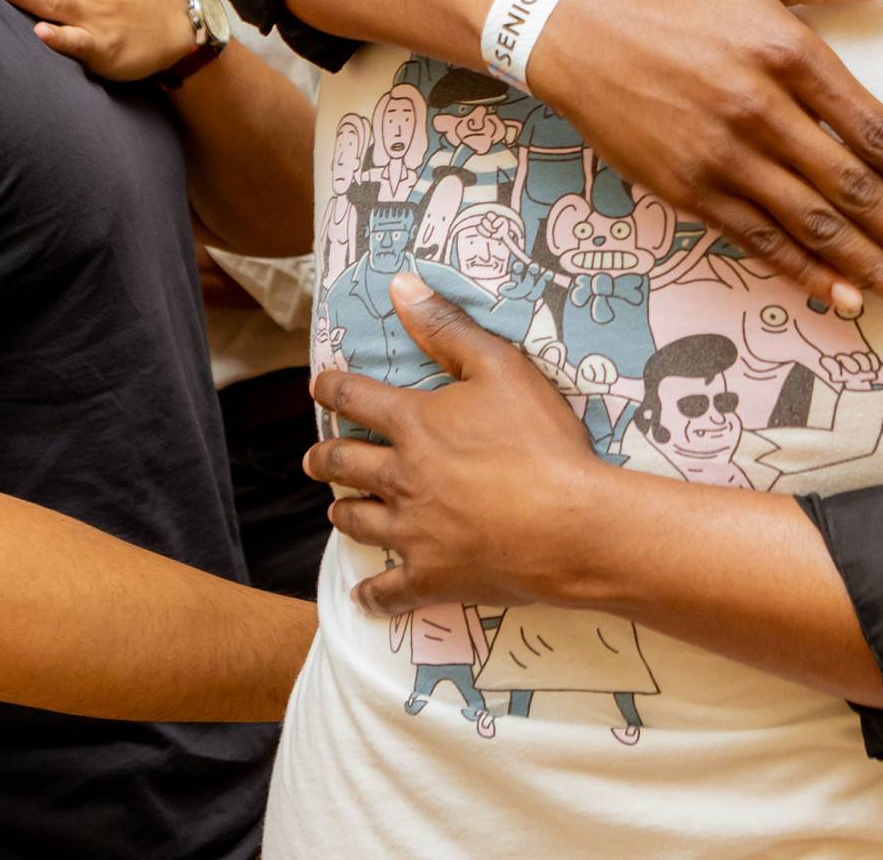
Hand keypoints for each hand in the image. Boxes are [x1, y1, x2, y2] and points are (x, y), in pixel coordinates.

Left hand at [305, 271, 610, 615]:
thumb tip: (400, 286)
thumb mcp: (501, 367)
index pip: (356, 399)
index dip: (332, 389)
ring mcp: (412, 532)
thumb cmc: (540, 441)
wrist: (568, 523)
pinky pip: (388, 591)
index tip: (319, 386)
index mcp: (415, 425)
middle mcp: (401, 477)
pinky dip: (372, 595)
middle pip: (344, 465)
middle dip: (323, 458)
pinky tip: (362, 597)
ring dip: (343, 512)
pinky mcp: (431, 577)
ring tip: (337, 511)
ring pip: (358, 522)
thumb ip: (448, 328)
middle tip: (314, 459)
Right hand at [527, 0, 882, 318]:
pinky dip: (804, 273)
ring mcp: (722, 156)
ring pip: (812, 225)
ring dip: (870, 269)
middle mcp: (760, 109)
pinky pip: (758, 241)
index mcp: (787, 50)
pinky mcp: (687, 188)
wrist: (572, 29)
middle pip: (852, 189)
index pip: (874, 129)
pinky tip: (842, 298)